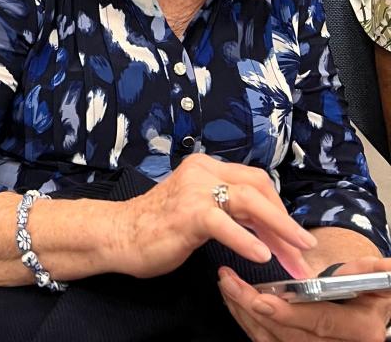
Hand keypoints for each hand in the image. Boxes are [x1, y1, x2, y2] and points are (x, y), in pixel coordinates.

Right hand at [110, 155, 315, 280]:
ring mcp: (194, 190)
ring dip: (279, 228)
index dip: (279, 209)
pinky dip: (245, 239)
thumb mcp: (199, 211)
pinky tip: (260, 256)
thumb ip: (228, 210)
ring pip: (248, 201)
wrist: (119, 234)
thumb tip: (268, 229)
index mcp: (206, 168)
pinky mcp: (187, 213)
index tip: (295, 239)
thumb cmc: (158, 227)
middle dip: (286, 220)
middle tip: (304, 249)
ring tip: (297, 252)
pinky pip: (224, 224)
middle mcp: (203, 171)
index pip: (255, 180)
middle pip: (258, 187)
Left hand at [219, 258, 390, 340]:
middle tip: (228, 281)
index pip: (318, 322)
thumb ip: (364, 271)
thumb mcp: (373, 277)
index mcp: (360, 331)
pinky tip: (235, 302)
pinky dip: (249, 323)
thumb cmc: (368, 290)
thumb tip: (364, 268)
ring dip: (245, 314)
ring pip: (274, 341)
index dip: (287, 313)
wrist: (368, 308)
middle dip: (253, 309)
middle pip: (288, 335)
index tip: (259, 298)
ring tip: (226, 286)